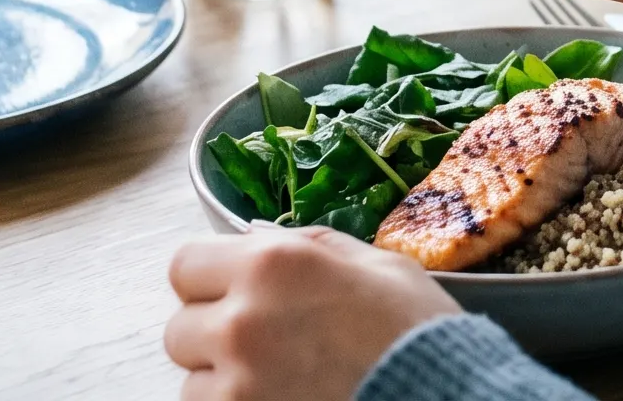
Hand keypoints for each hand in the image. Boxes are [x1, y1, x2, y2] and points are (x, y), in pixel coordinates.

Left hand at [165, 225, 459, 400]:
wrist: (442, 395)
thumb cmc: (416, 332)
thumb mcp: (374, 264)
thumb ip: (306, 246)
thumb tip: (255, 237)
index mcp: (273, 263)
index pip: (185, 264)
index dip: (208, 279)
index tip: (229, 291)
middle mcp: (243, 319)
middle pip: (180, 327)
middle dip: (213, 333)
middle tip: (262, 341)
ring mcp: (238, 381)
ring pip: (191, 380)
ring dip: (223, 380)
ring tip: (278, 377)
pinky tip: (281, 396)